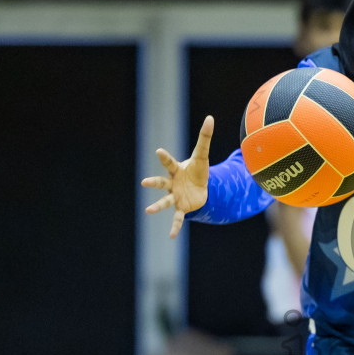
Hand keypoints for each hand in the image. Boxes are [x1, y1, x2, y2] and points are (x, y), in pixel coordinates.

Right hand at [141, 117, 213, 239]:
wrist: (200, 188)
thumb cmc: (197, 170)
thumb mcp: (202, 155)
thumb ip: (205, 138)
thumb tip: (210, 118)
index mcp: (176, 170)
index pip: (169, 162)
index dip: (164, 157)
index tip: (158, 151)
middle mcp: (172, 184)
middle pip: (161, 183)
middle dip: (153, 182)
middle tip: (144, 182)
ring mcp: (175, 197)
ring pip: (165, 202)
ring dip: (157, 206)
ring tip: (147, 211)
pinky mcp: (182, 208)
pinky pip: (177, 218)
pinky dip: (175, 227)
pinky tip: (171, 236)